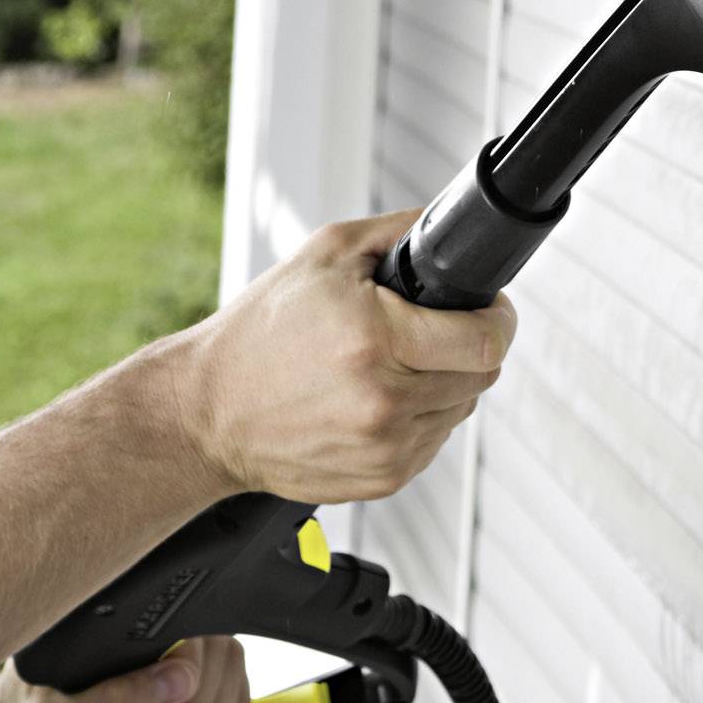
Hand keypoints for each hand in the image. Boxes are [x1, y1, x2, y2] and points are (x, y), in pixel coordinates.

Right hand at [172, 209, 516, 502]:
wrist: (205, 411)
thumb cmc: (259, 333)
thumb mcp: (324, 255)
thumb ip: (401, 231)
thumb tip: (455, 224)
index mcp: (376, 341)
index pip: (487, 340)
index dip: (498, 317)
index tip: (489, 307)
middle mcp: (385, 402)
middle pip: (483, 374)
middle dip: (470, 346)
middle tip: (436, 331)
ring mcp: (386, 448)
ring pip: (462, 408)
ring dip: (445, 383)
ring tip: (393, 365)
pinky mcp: (382, 479)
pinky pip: (434, 441)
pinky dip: (420, 418)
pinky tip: (376, 399)